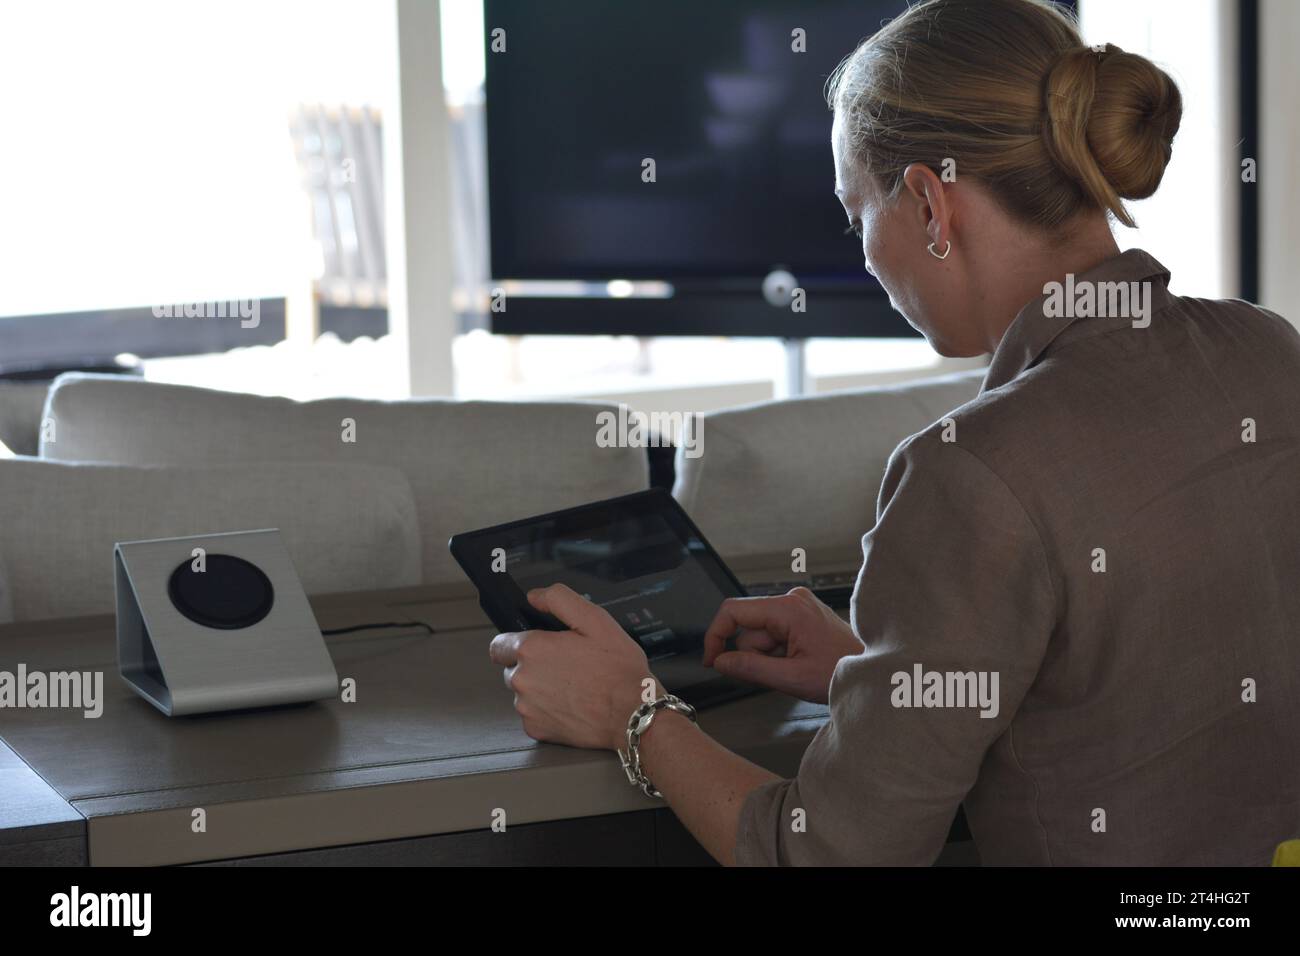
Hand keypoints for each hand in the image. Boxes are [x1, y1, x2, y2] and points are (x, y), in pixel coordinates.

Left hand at [488, 583, 656, 750]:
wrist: (633, 714)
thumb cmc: (618, 670)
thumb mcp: (595, 620)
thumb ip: (559, 600)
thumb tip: (535, 597)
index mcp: (532, 649)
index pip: (499, 644)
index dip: (517, 642)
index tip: (536, 646)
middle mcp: (522, 679)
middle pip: (513, 668)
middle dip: (533, 665)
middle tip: (566, 665)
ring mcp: (527, 707)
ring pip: (523, 693)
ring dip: (540, 688)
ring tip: (573, 686)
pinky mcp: (536, 729)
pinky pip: (533, 715)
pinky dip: (547, 710)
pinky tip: (572, 704)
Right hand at [702, 587, 862, 703]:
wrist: (873, 673)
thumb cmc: (843, 672)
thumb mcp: (791, 678)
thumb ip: (750, 668)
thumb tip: (721, 661)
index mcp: (788, 608)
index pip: (733, 611)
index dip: (716, 636)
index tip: (712, 660)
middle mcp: (792, 600)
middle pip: (748, 628)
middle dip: (754, 655)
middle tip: (778, 674)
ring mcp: (798, 607)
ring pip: (760, 634)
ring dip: (769, 656)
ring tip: (795, 669)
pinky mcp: (802, 616)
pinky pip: (774, 634)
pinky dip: (778, 653)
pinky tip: (798, 662)